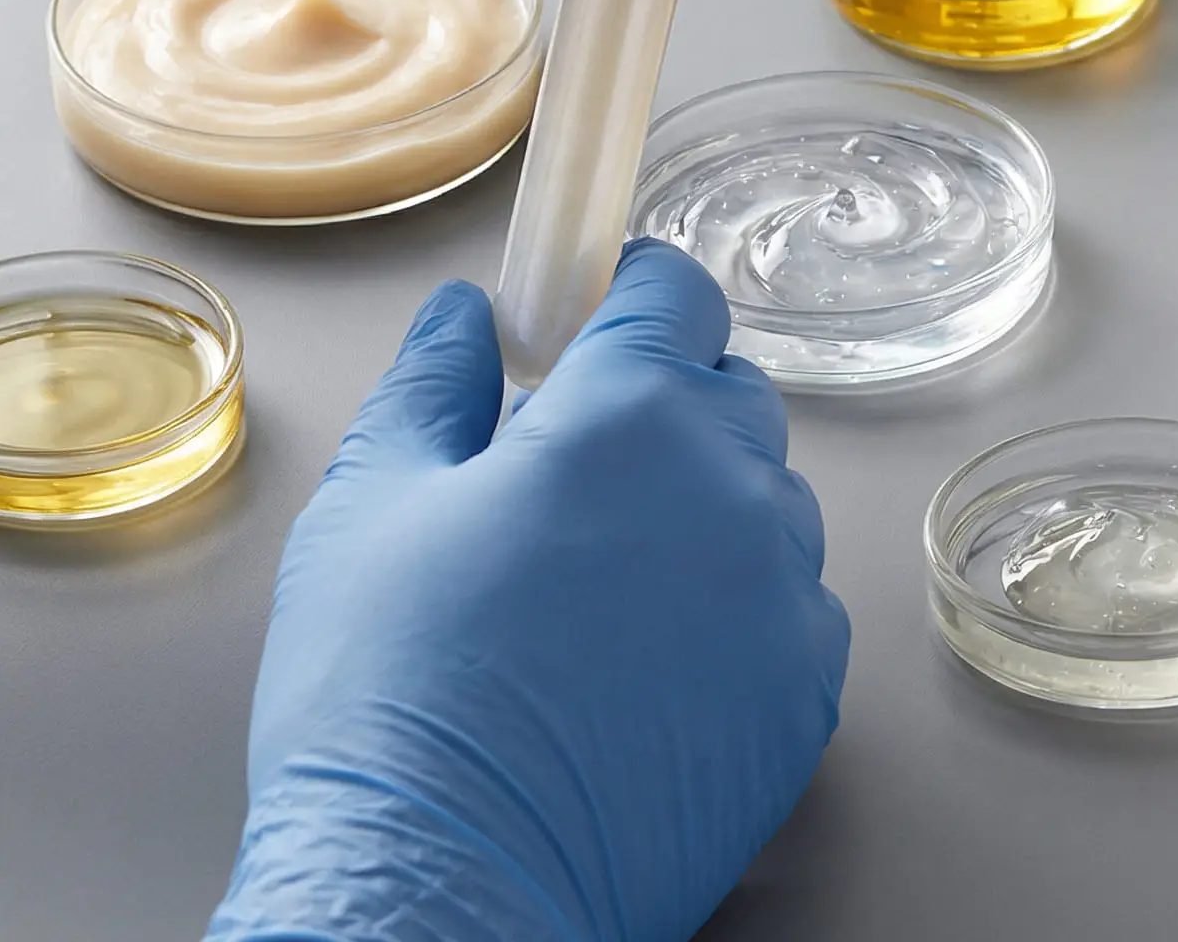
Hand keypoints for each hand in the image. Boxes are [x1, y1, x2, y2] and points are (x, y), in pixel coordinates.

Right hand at [206, 241, 849, 941]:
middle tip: (581, 471)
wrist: (440, 891)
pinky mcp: (806, 692)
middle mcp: (732, 485)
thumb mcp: (371, 506)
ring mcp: (784, 593)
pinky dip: (743, 610)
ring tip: (609, 585)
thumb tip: (464, 316)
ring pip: (768, 501)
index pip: (679, 295)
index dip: (638, 296)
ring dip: (709, 509)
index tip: (606, 316)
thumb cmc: (389, 699)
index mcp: (631, 415)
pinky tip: (655, 663)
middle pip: (730, 396)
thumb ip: (432, 385)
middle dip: (667, 405)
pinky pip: (794, 607)